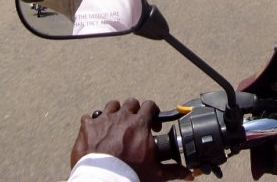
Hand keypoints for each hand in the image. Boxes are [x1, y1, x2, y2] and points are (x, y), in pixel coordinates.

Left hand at [71, 98, 192, 181]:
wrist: (104, 180)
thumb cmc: (129, 174)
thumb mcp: (156, 173)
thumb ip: (173, 170)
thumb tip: (188, 174)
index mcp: (140, 124)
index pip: (150, 105)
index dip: (153, 112)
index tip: (153, 122)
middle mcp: (122, 117)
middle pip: (131, 103)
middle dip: (134, 111)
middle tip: (134, 124)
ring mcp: (104, 120)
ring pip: (111, 105)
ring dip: (114, 112)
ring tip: (115, 124)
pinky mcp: (88, 127)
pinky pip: (89, 118)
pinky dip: (92, 124)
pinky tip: (95, 133)